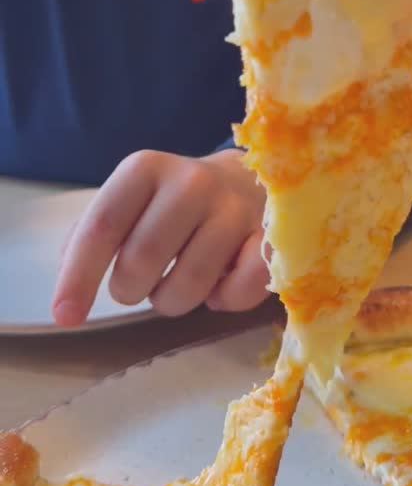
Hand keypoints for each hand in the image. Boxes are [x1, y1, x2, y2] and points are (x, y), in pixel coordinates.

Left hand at [52, 148, 268, 325]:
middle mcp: (191, 182)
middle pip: (141, 261)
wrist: (251, 181)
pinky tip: (221, 285)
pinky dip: (223, 301)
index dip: (79, 276)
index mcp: (145, 169)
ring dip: (173, 301)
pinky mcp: (271, 236)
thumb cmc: (176, 202)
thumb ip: (94, 235)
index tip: (66, 315)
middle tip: (139, 285)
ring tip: (177, 283)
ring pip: (188, 284)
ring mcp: (235, 208)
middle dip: (130, 291)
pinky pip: (238, 292)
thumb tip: (69, 287)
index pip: (102, 226)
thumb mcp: (131, 201)